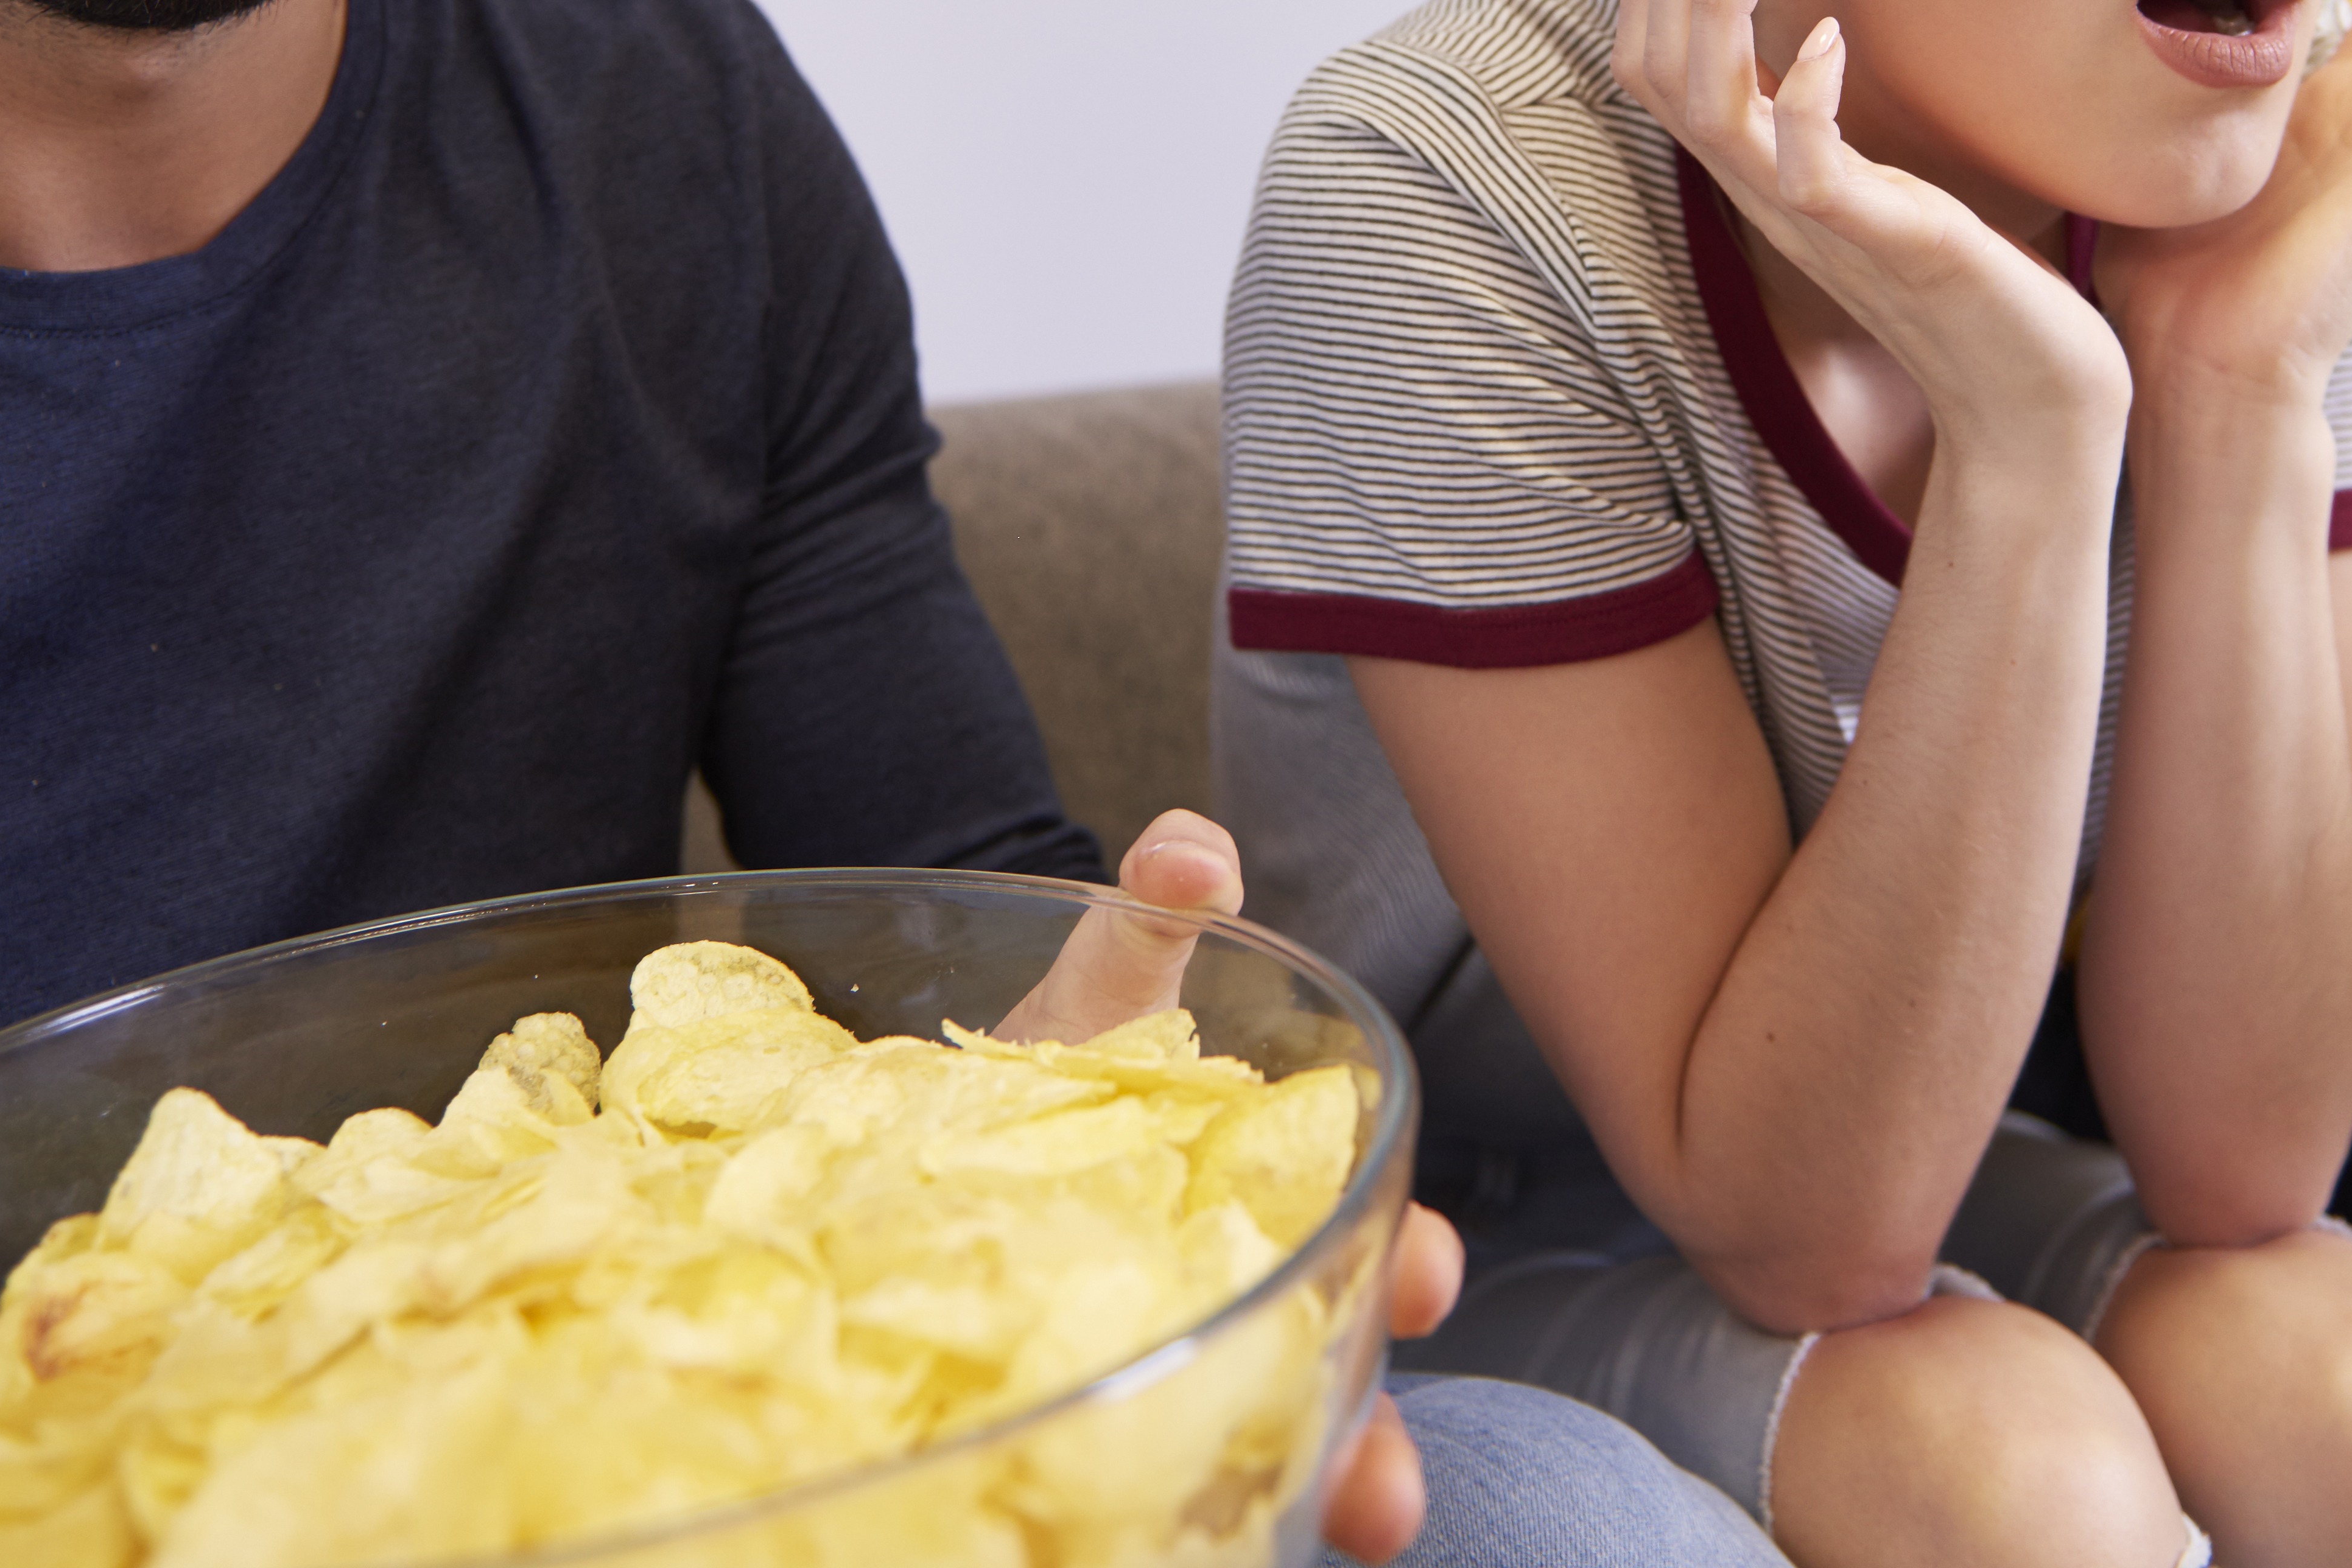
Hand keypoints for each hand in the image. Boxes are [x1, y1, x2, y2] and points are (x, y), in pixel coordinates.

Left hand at [988, 814, 1459, 1565]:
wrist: (930, 1135)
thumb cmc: (1056, 1062)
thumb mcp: (1101, 983)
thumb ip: (1152, 917)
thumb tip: (1193, 853)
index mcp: (1270, 1213)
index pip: (1369, 1248)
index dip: (1407, 1267)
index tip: (1421, 1272)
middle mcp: (1235, 1316)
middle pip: (1328, 1395)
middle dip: (1373, 1446)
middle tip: (1386, 1492)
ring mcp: (1159, 1387)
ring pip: (1245, 1474)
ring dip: (1284, 1510)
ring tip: (1275, 1557)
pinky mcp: (1079, 1437)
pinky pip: (1132, 1512)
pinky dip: (1148, 1540)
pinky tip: (1126, 1560)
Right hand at [1614, 0, 2130, 459]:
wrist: (2032, 403)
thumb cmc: (1973, 284)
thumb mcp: (1880, 180)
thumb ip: (1829, 120)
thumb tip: (1815, 31)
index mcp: (1757, 168)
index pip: (1651, 55)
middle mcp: (1762, 192)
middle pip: (1652, 63)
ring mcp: (1812, 222)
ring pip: (1703, 106)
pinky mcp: (1877, 243)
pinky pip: (1804, 170)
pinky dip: (1802, 98)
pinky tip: (1831, 39)